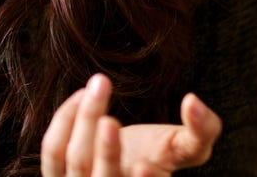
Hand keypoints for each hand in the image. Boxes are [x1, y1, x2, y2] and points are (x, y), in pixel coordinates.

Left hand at [41, 74, 221, 176]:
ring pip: (74, 161)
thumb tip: (194, 102)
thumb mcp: (185, 146)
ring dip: (82, 123)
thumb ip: (202, 130)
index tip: (144, 166)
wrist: (120, 158)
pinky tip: (83, 94)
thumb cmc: (156, 153)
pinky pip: (53, 149)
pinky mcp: (57, 172)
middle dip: (107, 153)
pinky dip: (65, 119)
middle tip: (110, 121)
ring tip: (98, 87)